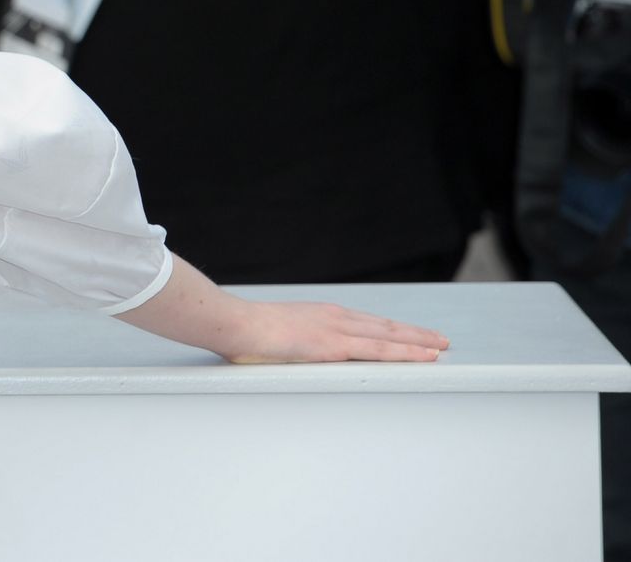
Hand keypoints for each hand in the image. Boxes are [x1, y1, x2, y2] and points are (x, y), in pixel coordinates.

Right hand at [220, 299, 449, 363]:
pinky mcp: (336, 346)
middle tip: (438, 339)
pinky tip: (424, 355)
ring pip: (389, 337)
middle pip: (383, 327)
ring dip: (418, 342)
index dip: (389, 330)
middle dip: (413, 334)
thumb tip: (287, 358)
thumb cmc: (244, 333)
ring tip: (441, 346)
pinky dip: (406, 352)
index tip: (407, 334)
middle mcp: (333, 318)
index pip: (364, 324)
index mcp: (319, 316)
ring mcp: (336, 331)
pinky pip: (380, 350)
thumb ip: (289, 345)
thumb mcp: (273, 336)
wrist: (234, 323)